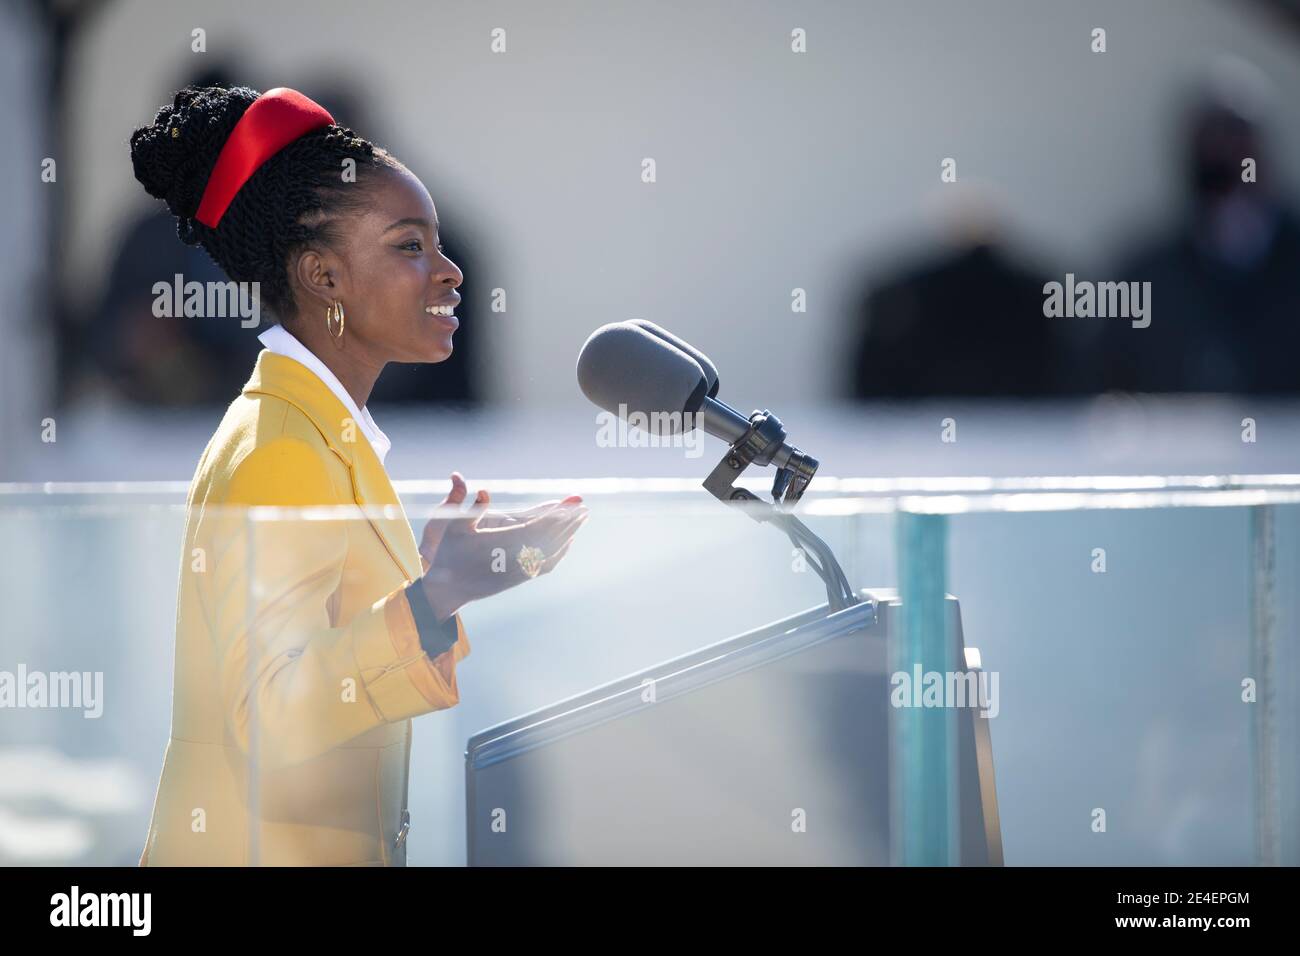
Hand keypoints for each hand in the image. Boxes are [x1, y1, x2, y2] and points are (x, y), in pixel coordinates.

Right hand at [417, 472, 587, 618]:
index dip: (556, 515)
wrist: (448, 589)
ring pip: (552, 551)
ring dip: (568, 534)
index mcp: (501, 543)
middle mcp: (514, 559)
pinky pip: (547, 565)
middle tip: (584, 508)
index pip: (537, 527)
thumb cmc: (449, 554)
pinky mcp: (520, 579)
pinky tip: (568, 542)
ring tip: (581, 520)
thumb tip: (484, 490)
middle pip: (551, 538)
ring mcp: (519, 571)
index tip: (570, 505)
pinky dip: (561, 552)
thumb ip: (472, 508)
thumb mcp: (455, 527)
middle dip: (569, 522)